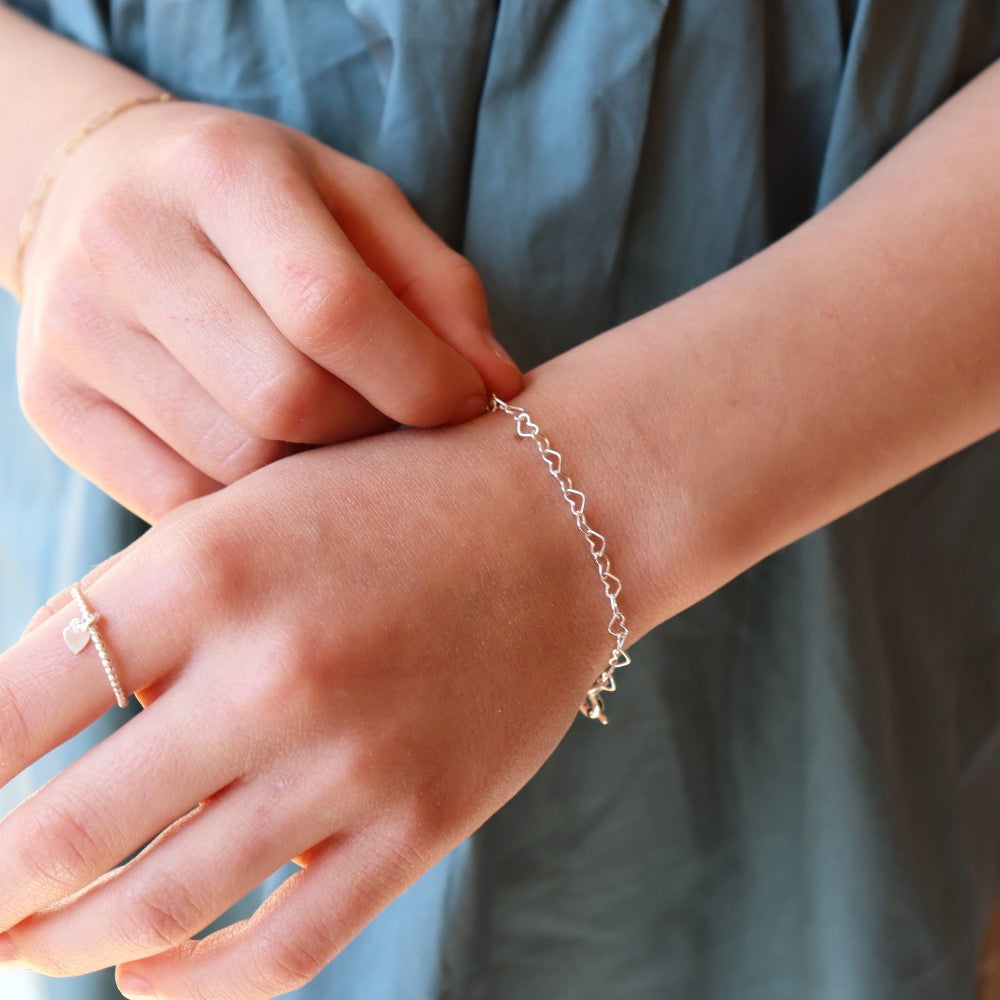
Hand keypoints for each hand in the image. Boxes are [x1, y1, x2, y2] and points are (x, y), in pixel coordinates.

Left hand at [0, 396, 613, 999]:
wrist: (562, 516)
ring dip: (64, 943)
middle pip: (58, 839)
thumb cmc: (392, 501)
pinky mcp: (424, 821)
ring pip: (158, 913)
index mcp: (208, 570)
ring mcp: (354, 762)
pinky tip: (143, 976)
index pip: (6, 711)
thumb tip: (26, 733)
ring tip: (30, 942)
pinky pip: (282, 950)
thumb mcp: (247, 513)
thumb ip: (137, 615)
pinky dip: (189, 986)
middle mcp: (273, 673)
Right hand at [15, 98, 521, 521]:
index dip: (422, 379)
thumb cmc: (265, 205)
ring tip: (340, 435)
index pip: (334, 308)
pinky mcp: (53, 405)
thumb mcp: (362, 208)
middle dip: (370, 431)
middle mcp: (128, 246)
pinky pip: (178, 501)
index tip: (469, 404)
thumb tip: (499, 388)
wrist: (107, 193)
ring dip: (315, 475)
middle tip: (398, 422)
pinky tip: (280, 463)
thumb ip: (440, 289)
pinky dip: (251, 504)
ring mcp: (74, 333)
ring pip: (235, 464)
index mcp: (222, 175)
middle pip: (285, 401)